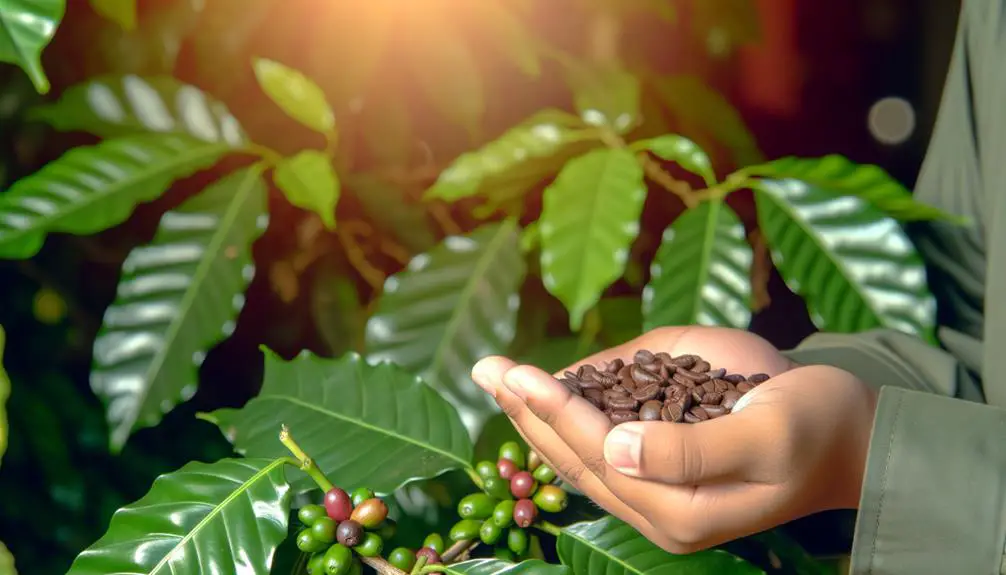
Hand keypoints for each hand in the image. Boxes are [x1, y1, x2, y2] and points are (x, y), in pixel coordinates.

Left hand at [471, 326, 877, 552]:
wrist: (850, 439)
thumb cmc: (818, 426)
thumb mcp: (768, 432)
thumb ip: (693, 450)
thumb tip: (615, 447)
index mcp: (683, 511)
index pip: (600, 454)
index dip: (555, 410)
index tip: (515, 372)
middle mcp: (661, 514)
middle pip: (576, 460)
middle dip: (527, 412)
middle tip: (485, 369)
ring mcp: (658, 502)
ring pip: (580, 459)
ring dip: (536, 417)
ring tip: (497, 379)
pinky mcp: (662, 482)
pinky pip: (600, 455)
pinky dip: (566, 423)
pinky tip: (541, 400)